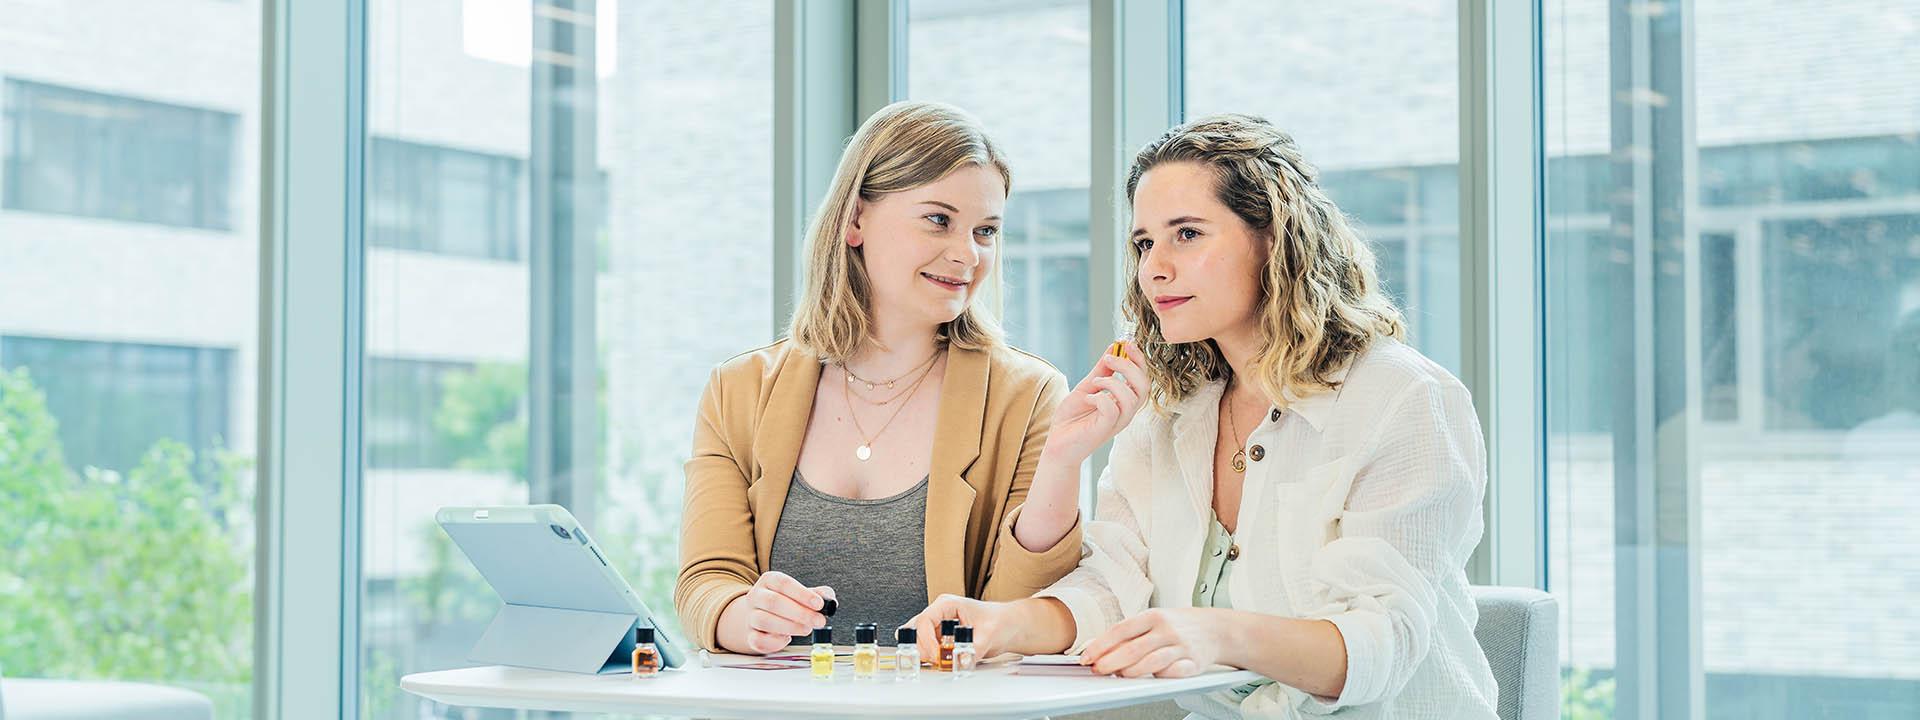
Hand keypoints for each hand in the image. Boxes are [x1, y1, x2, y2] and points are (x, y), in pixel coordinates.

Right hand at [715, 571, 834, 654]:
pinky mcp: (750, 635)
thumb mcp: (801, 593)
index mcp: (769, 580)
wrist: (759, 615)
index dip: (802, 593)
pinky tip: (787, 638)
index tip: (819, 604)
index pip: (783, 583)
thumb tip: (830, 600)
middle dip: (800, 613)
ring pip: (764, 621)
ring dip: (790, 627)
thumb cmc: (786, 603)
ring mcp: (750, 616)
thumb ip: (818, 594)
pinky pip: (759, 640)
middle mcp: (756, 596)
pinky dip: (776, 642)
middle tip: (819, 621)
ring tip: (806, 629)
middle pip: (773, 602)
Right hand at [902, 594, 1020, 660]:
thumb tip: (960, 660)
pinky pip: (926, 648)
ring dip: (926, 653)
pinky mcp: (940, 638)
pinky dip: (931, 657)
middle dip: (923, 648)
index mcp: (947, 605)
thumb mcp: (989, 635)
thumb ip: (974, 649)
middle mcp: (939, 614)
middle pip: (915, 630)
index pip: (924, 621)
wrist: (1008, 626)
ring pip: (918, 640)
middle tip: (937, 660)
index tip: (936, 655)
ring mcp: (938, 626)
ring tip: (943, 661)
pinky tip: (944, 661)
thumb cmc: (999, 621)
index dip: (927, 641)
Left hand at [1043, 342, 1148, 463]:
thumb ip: (1101, 371)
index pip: (1143, 378)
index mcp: (1124, 400)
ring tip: (1095, 383)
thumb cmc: (1073, 418)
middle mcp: (1125, 411)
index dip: (1138, 359)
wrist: (1057, 442)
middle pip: (1144, 386)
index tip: (1126, 343)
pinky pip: (1112, 409)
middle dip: (1129, 367)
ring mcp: (1117, 422)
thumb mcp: (1087, 387)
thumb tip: (1113, 348)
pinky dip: (1100, 398)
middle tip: (1109, 359)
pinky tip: (1089, 398)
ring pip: (1131, 398)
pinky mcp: (1104, 430)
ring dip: (1112, 383)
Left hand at [1080, 608, 1228, 677]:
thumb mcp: (1154, 620)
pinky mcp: (1194, 663)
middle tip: (1097, 670)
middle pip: (1133, 648)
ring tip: (1119, 675)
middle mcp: (1167, 629)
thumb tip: (1100, 650)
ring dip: (1131, 671)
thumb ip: (1130, 634)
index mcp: (1153, 616)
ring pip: (1152, 662)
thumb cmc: (1178, 625)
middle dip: (1110, 662)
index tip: (1086, 657)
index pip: (1120, 630)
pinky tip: (1151, 678)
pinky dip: (1161, 676)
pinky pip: (1175, 673)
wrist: (1216, 629)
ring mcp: (1181, 646)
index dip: (1100, 645)